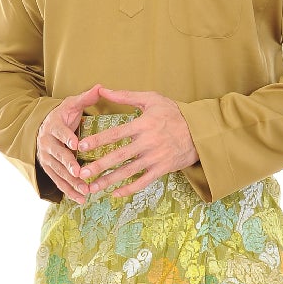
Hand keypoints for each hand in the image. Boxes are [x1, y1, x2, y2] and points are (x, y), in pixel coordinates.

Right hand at [37, 83, 105, 204]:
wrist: (44, 127)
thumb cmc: (64, 116)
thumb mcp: (72, 104)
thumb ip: (86, 98)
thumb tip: (101, 87)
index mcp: (53, 126)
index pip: (60, 132)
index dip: (67, 138)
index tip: (76, 144)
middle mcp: (47, 143)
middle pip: (58, 155)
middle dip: (68, 164)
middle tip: (79, 172)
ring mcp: (47, 158)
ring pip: (58, 171)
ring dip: (71, 182)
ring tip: (85, 190)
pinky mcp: (50, 169)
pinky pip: (58, 182)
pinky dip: (69, 191)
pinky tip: (81, 200)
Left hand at [73, 86, 198, 200]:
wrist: (200, 131)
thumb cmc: (174, 113)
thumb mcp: (152, 99)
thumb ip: (125, 96)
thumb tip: (102, 90)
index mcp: (143, 125)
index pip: (116, 133)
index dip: (98, 140)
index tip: (82, 146)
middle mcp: (148, 143)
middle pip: (119, 156)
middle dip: (99, 165)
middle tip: (82, 173)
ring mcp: (155, 158)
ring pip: (128, 172)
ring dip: (109, 181)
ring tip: (92, 188)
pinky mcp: (162, 169)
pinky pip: (143, 182)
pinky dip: (129, 189)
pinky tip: (115, 194)